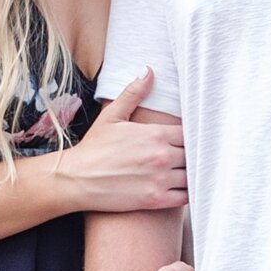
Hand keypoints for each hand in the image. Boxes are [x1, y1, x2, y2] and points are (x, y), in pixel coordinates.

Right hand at [54, 73, 187, 213]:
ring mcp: (160, 179)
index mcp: (155, 133)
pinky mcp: (156, 200)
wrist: (76, 179)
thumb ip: (134, 93)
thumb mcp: (112, 116)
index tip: (186, 139)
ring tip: (185, 172)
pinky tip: (183, 188)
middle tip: (188, 156)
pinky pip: (185, 196)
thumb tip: (149, 70)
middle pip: (194, 154)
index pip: (189, 133)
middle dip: (192, 154)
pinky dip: (188, 193)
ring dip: (192, 173)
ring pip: (192, 175)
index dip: (190, 136)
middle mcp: (161, 156)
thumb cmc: (93, 148)